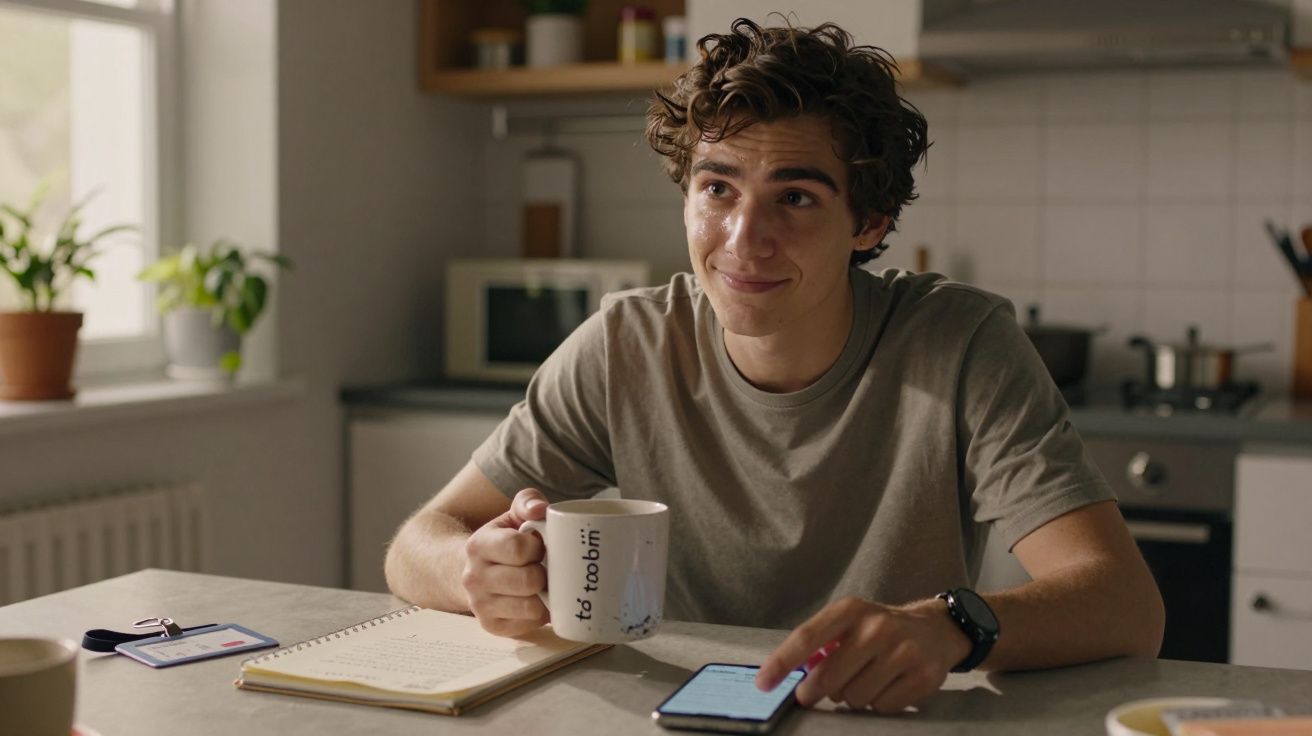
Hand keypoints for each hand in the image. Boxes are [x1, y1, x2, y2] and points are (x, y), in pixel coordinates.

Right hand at [461, 488, 549, 636]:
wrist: (470, 570)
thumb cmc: (502, 541)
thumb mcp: (511, 516)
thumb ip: (527, 502)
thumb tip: (541, 509)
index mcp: (478, 545)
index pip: (519, 548)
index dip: (538, 547)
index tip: (539, 545)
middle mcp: (474, 577)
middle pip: (529, 580)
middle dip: (545, 573)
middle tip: (545, 567)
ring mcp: (480, 605)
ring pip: (531, 607)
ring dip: (545, 596)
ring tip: (543, 584)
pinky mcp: (491, 626)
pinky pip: (530, 624)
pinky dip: (539, 614)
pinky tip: (535, 600)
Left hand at [755, 597, 971, 713]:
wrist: (935, 629)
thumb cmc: (878, 629)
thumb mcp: (849, 622)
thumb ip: (820, 643)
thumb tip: (790, 675)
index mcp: (851, 609)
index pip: (806, 637)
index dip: (781, 663)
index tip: (763, 684)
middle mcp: (877, 627)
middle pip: (828, 677)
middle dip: (813, 692)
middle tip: (812, 694)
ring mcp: (903, 652)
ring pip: (854, 698)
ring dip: (851, 698)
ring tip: (863, 680)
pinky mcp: (923, 676)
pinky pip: (881, 708)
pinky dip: (877, 704)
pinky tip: (886, 686)